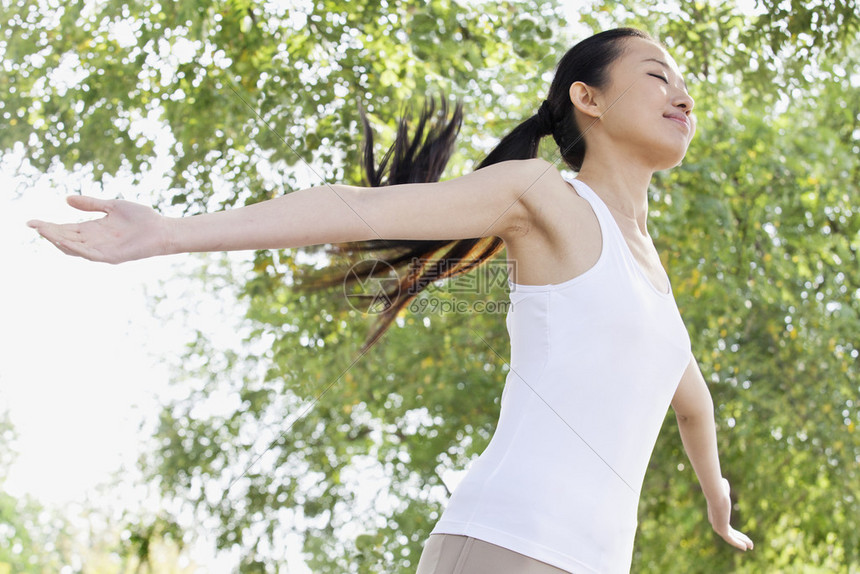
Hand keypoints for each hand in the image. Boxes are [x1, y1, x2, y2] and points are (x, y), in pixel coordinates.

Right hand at [27, 195, 170, 263]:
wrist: (162, 228)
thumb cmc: (141, 218)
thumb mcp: (111, 206)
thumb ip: (91, 204)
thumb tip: (66, 199)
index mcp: (94, 229)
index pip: (66, 229)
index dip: (49, 226)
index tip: (31, 221)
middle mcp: (95, 241)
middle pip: (66, 239)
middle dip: (49, 233)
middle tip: (33, 225)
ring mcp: (103, 250)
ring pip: (74, 248)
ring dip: (58, 240)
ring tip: (44, 231)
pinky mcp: (112, 257)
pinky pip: (90, 255)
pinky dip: (77, 249)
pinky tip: (65, 242)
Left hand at [707, 477, 753, 550]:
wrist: (716, 493)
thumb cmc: (719, 489)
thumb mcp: (723, 488)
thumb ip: (724, 488)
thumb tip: (724, 482)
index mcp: (715, 515)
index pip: (726, 526)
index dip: (734, 532)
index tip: (742, 536)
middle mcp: (715, 523)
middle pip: (729, 534)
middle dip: (739, 539)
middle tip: (748, 544)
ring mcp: (717, 527)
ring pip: (731, 538)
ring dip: (742, 542)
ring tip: (751, 546)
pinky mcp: (721, 529)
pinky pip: (731, 539)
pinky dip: (739, 544)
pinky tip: (746, 547)